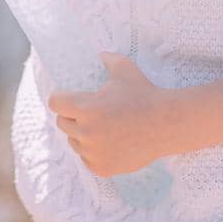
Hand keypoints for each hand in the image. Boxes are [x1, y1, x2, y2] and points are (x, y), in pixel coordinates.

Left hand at [47, 52, 173, 176]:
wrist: (167, 124)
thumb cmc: (144, 94)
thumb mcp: (125, 70)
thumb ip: (108, 59)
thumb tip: (99, 53)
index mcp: (86, 108)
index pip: (55, 103)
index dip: (61, 98)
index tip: (67, 98)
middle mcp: (86, 132)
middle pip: (62, 123)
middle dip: (71, 116)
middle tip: (87, 113)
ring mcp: (94, 152)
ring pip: (74, 142)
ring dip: (81, 135)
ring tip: (101, 128)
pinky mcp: (103, 167)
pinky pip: (86, 159)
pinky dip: (93, 153)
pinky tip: (108, 143)